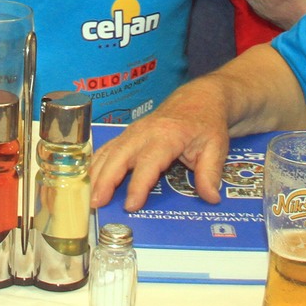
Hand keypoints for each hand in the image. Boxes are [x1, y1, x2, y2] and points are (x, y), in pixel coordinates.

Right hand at [88, 76, 231, 209]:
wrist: (199, 99)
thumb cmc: (206, 123)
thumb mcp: (216, 147)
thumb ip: (210, 173)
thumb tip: (211, 197)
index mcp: (168, 135)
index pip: (149, 163)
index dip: (138, 185)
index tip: (131, 205)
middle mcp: (145, 131)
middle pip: (120, 156)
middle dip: (106, 180)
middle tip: (97, 203)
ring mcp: (133, 131)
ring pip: (109, 152)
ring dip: (96, 174)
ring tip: (89, 197)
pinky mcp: (128, 134)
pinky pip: (108, 148)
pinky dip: (96, 164)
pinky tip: (90, 180)